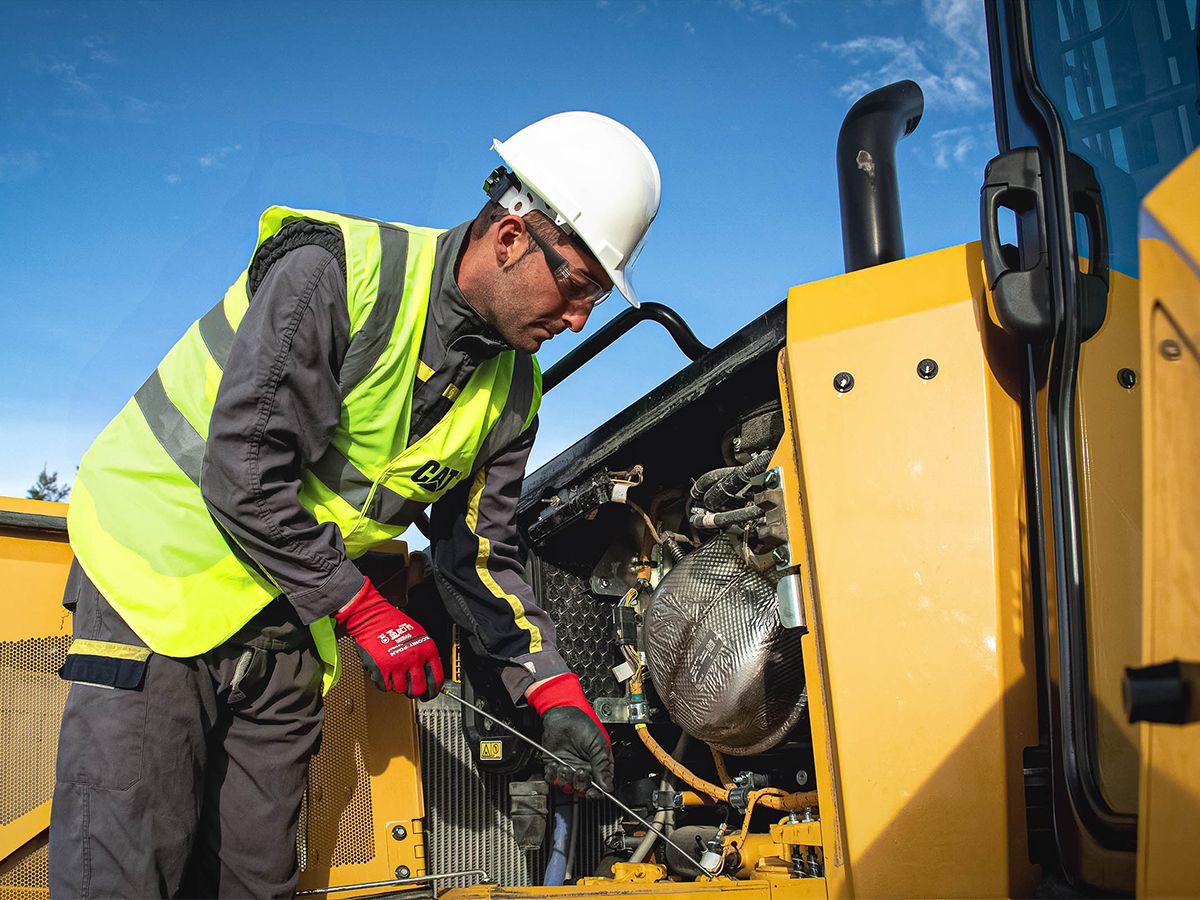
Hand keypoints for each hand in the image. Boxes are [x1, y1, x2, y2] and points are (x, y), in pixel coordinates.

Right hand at [333, 576, 443, 699]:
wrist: (373, 617)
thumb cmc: (394, 623)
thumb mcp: (419, 635)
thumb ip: (426, 654)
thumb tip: (430, 672)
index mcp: (427, 650)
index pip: (436, 679)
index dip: (433, 691)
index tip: (430, 694)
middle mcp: (414, 658)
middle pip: (419, 689)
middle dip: (415, 692)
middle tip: (411, 689)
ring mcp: (397, 664)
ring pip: (401, 690)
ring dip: (398, 685)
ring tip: (395, 675)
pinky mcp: (381, 669)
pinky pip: (385, 687)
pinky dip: (385, 683)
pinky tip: (385, 673)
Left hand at [527, 674, 612, 797]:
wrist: (563, 714)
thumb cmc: (583, 724)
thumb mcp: (597, 744)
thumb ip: (602, 766)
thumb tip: (607, 786)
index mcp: (598, 764)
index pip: (600, 787)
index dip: (596, 793)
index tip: (592, 793)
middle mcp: (583, 768)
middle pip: (582, 789)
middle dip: (579, 783)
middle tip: (578, 771)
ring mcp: (568, 767)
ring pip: (566, 786)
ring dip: (565, 778)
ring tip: (565, 765)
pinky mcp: (554, 765)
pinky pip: (551, 779)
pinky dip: (552, 774)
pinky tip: (555, 763)